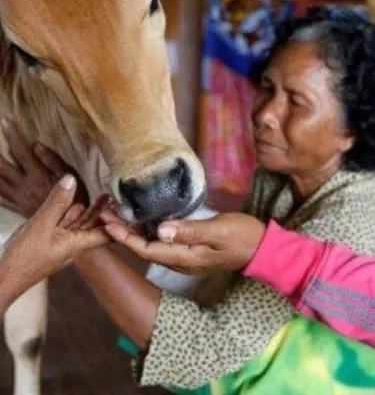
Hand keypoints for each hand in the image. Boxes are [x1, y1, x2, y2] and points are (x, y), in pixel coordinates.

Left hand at [0, 119, 88, 216]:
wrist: (68, 229)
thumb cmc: (75, 201)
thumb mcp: (71, 178)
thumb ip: (53, 161)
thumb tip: (36, 145)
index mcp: (38, 175)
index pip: (22, 151)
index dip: (13, 136)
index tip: (5, 121)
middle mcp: (24, 185)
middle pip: (2, 166)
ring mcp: (18, 197)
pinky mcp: (17, 206)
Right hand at [0, 174, 110, 314]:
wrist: (4, 278)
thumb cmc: (24, 257)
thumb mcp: (41, 225)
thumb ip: (57, 202)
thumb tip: (71, 179)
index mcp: (78, 243)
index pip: (107, 233)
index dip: (119, 221)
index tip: (128, 205)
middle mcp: (74, 245)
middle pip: (95, 226)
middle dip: (105, 211)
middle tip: (115, 193)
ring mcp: (62, 244)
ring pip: (80, 225)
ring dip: (90, 210)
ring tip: (103, 194)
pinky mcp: (52, 242)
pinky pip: (66, 227)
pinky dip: (72, 214)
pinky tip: (75, 203)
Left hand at [100, 211, 265, 273]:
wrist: (262, 248)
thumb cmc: (242, 236)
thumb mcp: (218, 230)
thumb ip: (190, 231)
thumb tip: (160, 229)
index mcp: (184, 257)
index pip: (145, 249)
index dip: (124, 236)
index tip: (107, 220)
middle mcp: (180, 260)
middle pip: (143, 248)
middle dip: (122, 232)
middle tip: (105, 211)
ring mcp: (185, 256)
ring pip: (151, 245)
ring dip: (132, 230)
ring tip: (117, 213)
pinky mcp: (189, 249)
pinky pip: (160, 242)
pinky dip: (147, 230)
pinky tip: (142, 219)